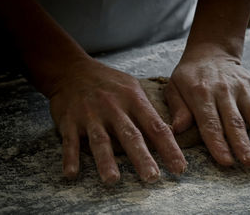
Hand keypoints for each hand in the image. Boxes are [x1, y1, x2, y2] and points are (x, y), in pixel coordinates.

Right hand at [49, 57, 186, 183]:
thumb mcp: (132, 87)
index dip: (169, 148)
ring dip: (106, 161)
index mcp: (133, 99)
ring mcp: (90, 115)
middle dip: (142, 157)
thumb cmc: (109, 82)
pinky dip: (70, 158)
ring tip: (113, 180)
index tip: (179, 168)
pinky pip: (70, 142)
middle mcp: (113, 108)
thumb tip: (171, 132)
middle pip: (130, 135)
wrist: (72, 70)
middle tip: (152, 177)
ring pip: (100, 140)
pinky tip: (72, 174)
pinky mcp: (69, 121)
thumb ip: (148, 110)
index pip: (155, 126)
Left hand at [165, 44, 249, 166]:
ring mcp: (243, 88)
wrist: (210, 52)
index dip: (218, 143)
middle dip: (243, 144)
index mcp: (201, 93)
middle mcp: (224, 91)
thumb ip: (178, 108)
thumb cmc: (189, 76)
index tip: (226, 161)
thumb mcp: (174, 87)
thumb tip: (177, 129)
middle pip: (234, 121)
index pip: (210, 123)